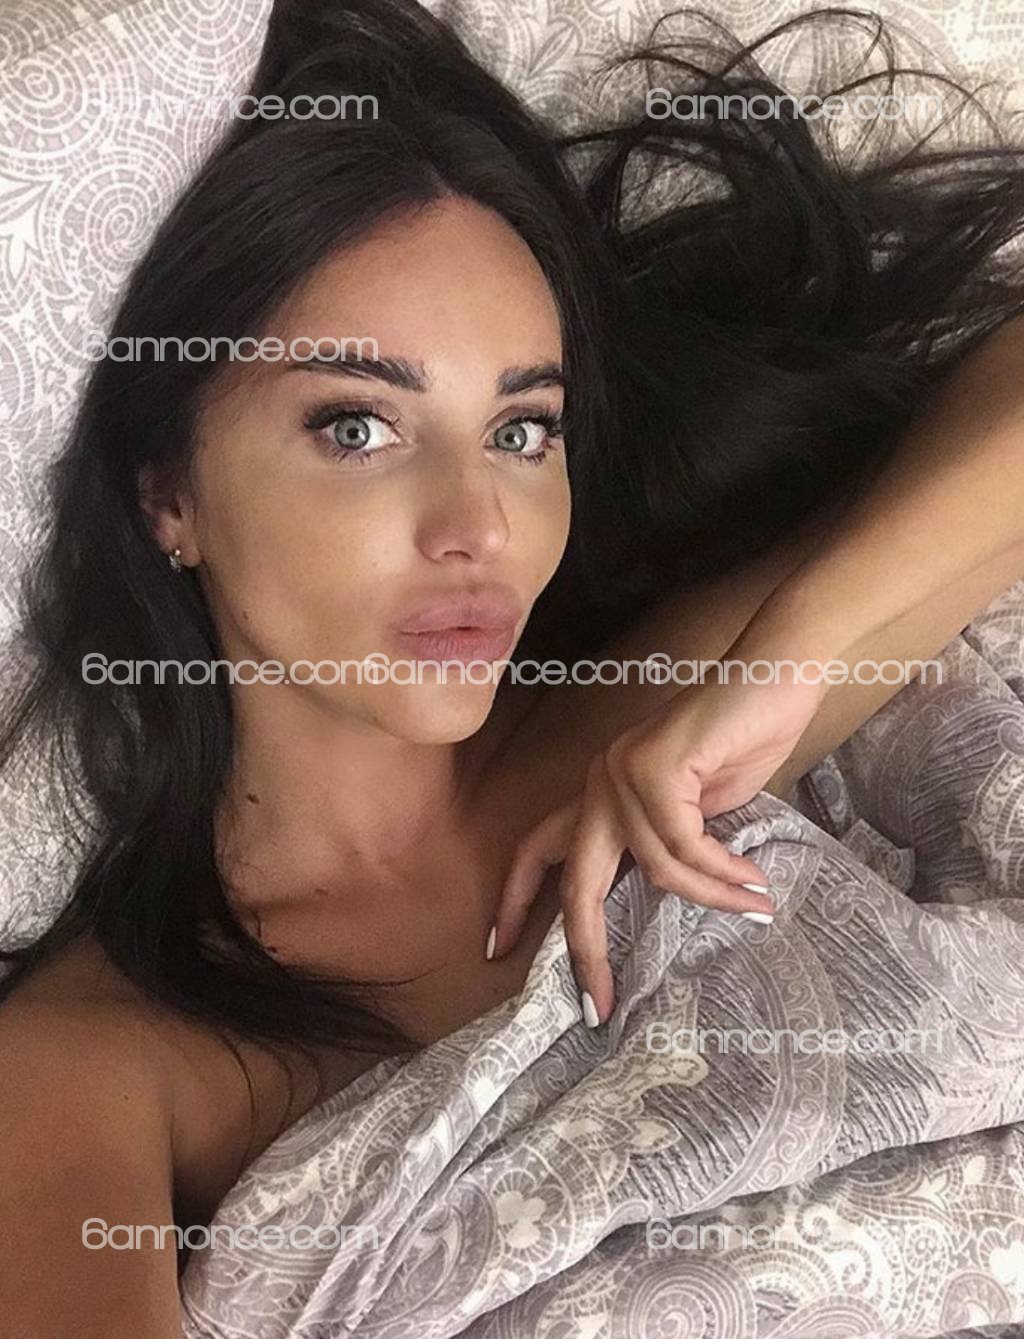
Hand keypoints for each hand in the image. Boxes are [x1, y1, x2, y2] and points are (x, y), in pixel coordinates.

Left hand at [486, 675, 826, 1025]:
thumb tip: (669, 896)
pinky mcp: (654, 765)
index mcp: (600, 792)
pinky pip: (683, 845)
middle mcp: (599, 781)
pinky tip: (752, 879)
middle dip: (582, 948)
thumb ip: (670, 845)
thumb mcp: (697, 809)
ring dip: (709, 895)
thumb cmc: (741, 740)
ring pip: (654, 867)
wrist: (774, 676)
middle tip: (597, 1003)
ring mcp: (622, 770)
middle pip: (575, 883)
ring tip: (753, 903)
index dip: (516, 899)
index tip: (498, 949)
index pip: (539, 850)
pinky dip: (721, 870)